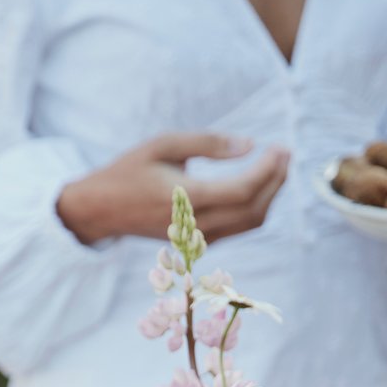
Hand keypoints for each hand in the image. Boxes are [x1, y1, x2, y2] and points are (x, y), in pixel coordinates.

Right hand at [57, 132, 289, 245]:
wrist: (101, 211)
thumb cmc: (130, 171)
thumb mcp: (163, 145)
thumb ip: (207, 144)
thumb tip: (249, 144)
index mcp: (187, 199)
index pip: (243, 191)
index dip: (268, 170)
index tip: (279, 147)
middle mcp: (196, 225)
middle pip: (253, 210)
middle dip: (276, 182)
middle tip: (285, 152)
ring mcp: (199, 238)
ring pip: (250, 223)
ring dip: (270, 196)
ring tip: (278, 166)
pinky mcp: (199, 242)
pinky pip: (240, 228)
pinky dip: (256, 207)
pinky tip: (260, 184)